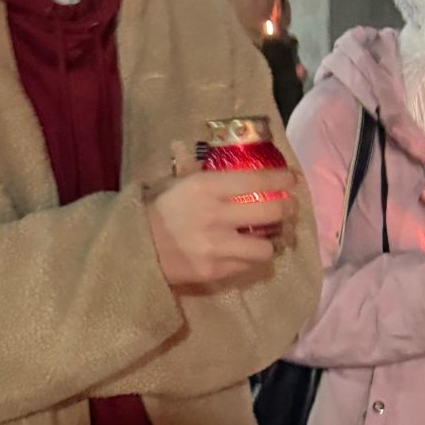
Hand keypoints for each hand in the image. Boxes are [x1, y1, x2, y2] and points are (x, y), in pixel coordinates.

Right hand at [147, 165, 293, 288]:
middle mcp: (216, 216)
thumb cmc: (156, 210)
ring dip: (269, 241)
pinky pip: (246, 266)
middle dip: (286, 210)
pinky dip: (249, 259)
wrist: (132, 249)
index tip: (291, 179)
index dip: (281, 180)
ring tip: (266, 237)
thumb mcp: (175, 182)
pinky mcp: (214, 272)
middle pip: (271, 213)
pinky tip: (245, 252)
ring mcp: (216, 247)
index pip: (257, 181)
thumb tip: (211, 152)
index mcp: (206, 187)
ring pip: (265, 247)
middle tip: (289, 208)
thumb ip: (199, 170)